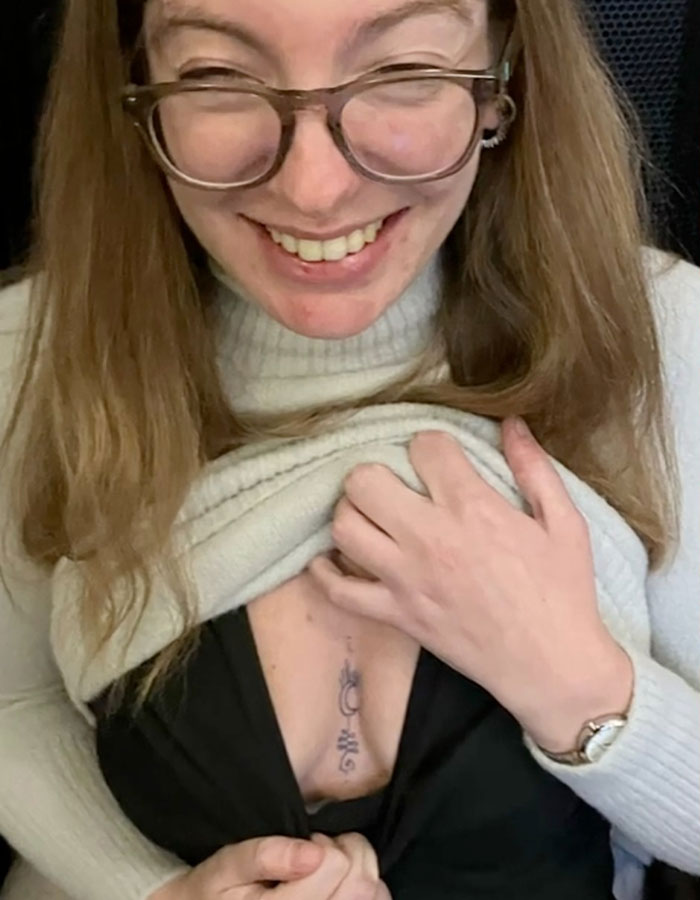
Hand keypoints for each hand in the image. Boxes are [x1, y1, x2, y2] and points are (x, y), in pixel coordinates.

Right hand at [148, 832, 389, 899]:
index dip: (323, 843)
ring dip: (360, 873)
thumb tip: (312, 852)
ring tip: (330, 873)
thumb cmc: (216, 892)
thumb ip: (264, 854)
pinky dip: (369, 892)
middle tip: (319, 855)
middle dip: (347, 853)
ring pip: (375, 896)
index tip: (305, 846)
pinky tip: (341, 889)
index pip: (333, 864)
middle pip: (361, 882)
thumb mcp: (227, 867)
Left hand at [308, 417, 633, 751]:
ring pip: (345, 527)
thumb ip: (535, 468)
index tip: (438, 457)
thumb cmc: (563, 592)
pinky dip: (327, 574)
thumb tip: (511, 423)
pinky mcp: (396, 615)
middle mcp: (430, 538)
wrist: (552, 666)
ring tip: (370, 515)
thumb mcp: (565, 522)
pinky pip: (340, 592)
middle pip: (365, 481)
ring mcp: (406, 579)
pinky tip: (331, 559)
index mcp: (473, 508)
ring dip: (351, 513)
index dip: (429, 444)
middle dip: (376, 471)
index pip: (423, 447)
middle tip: (393, 483)